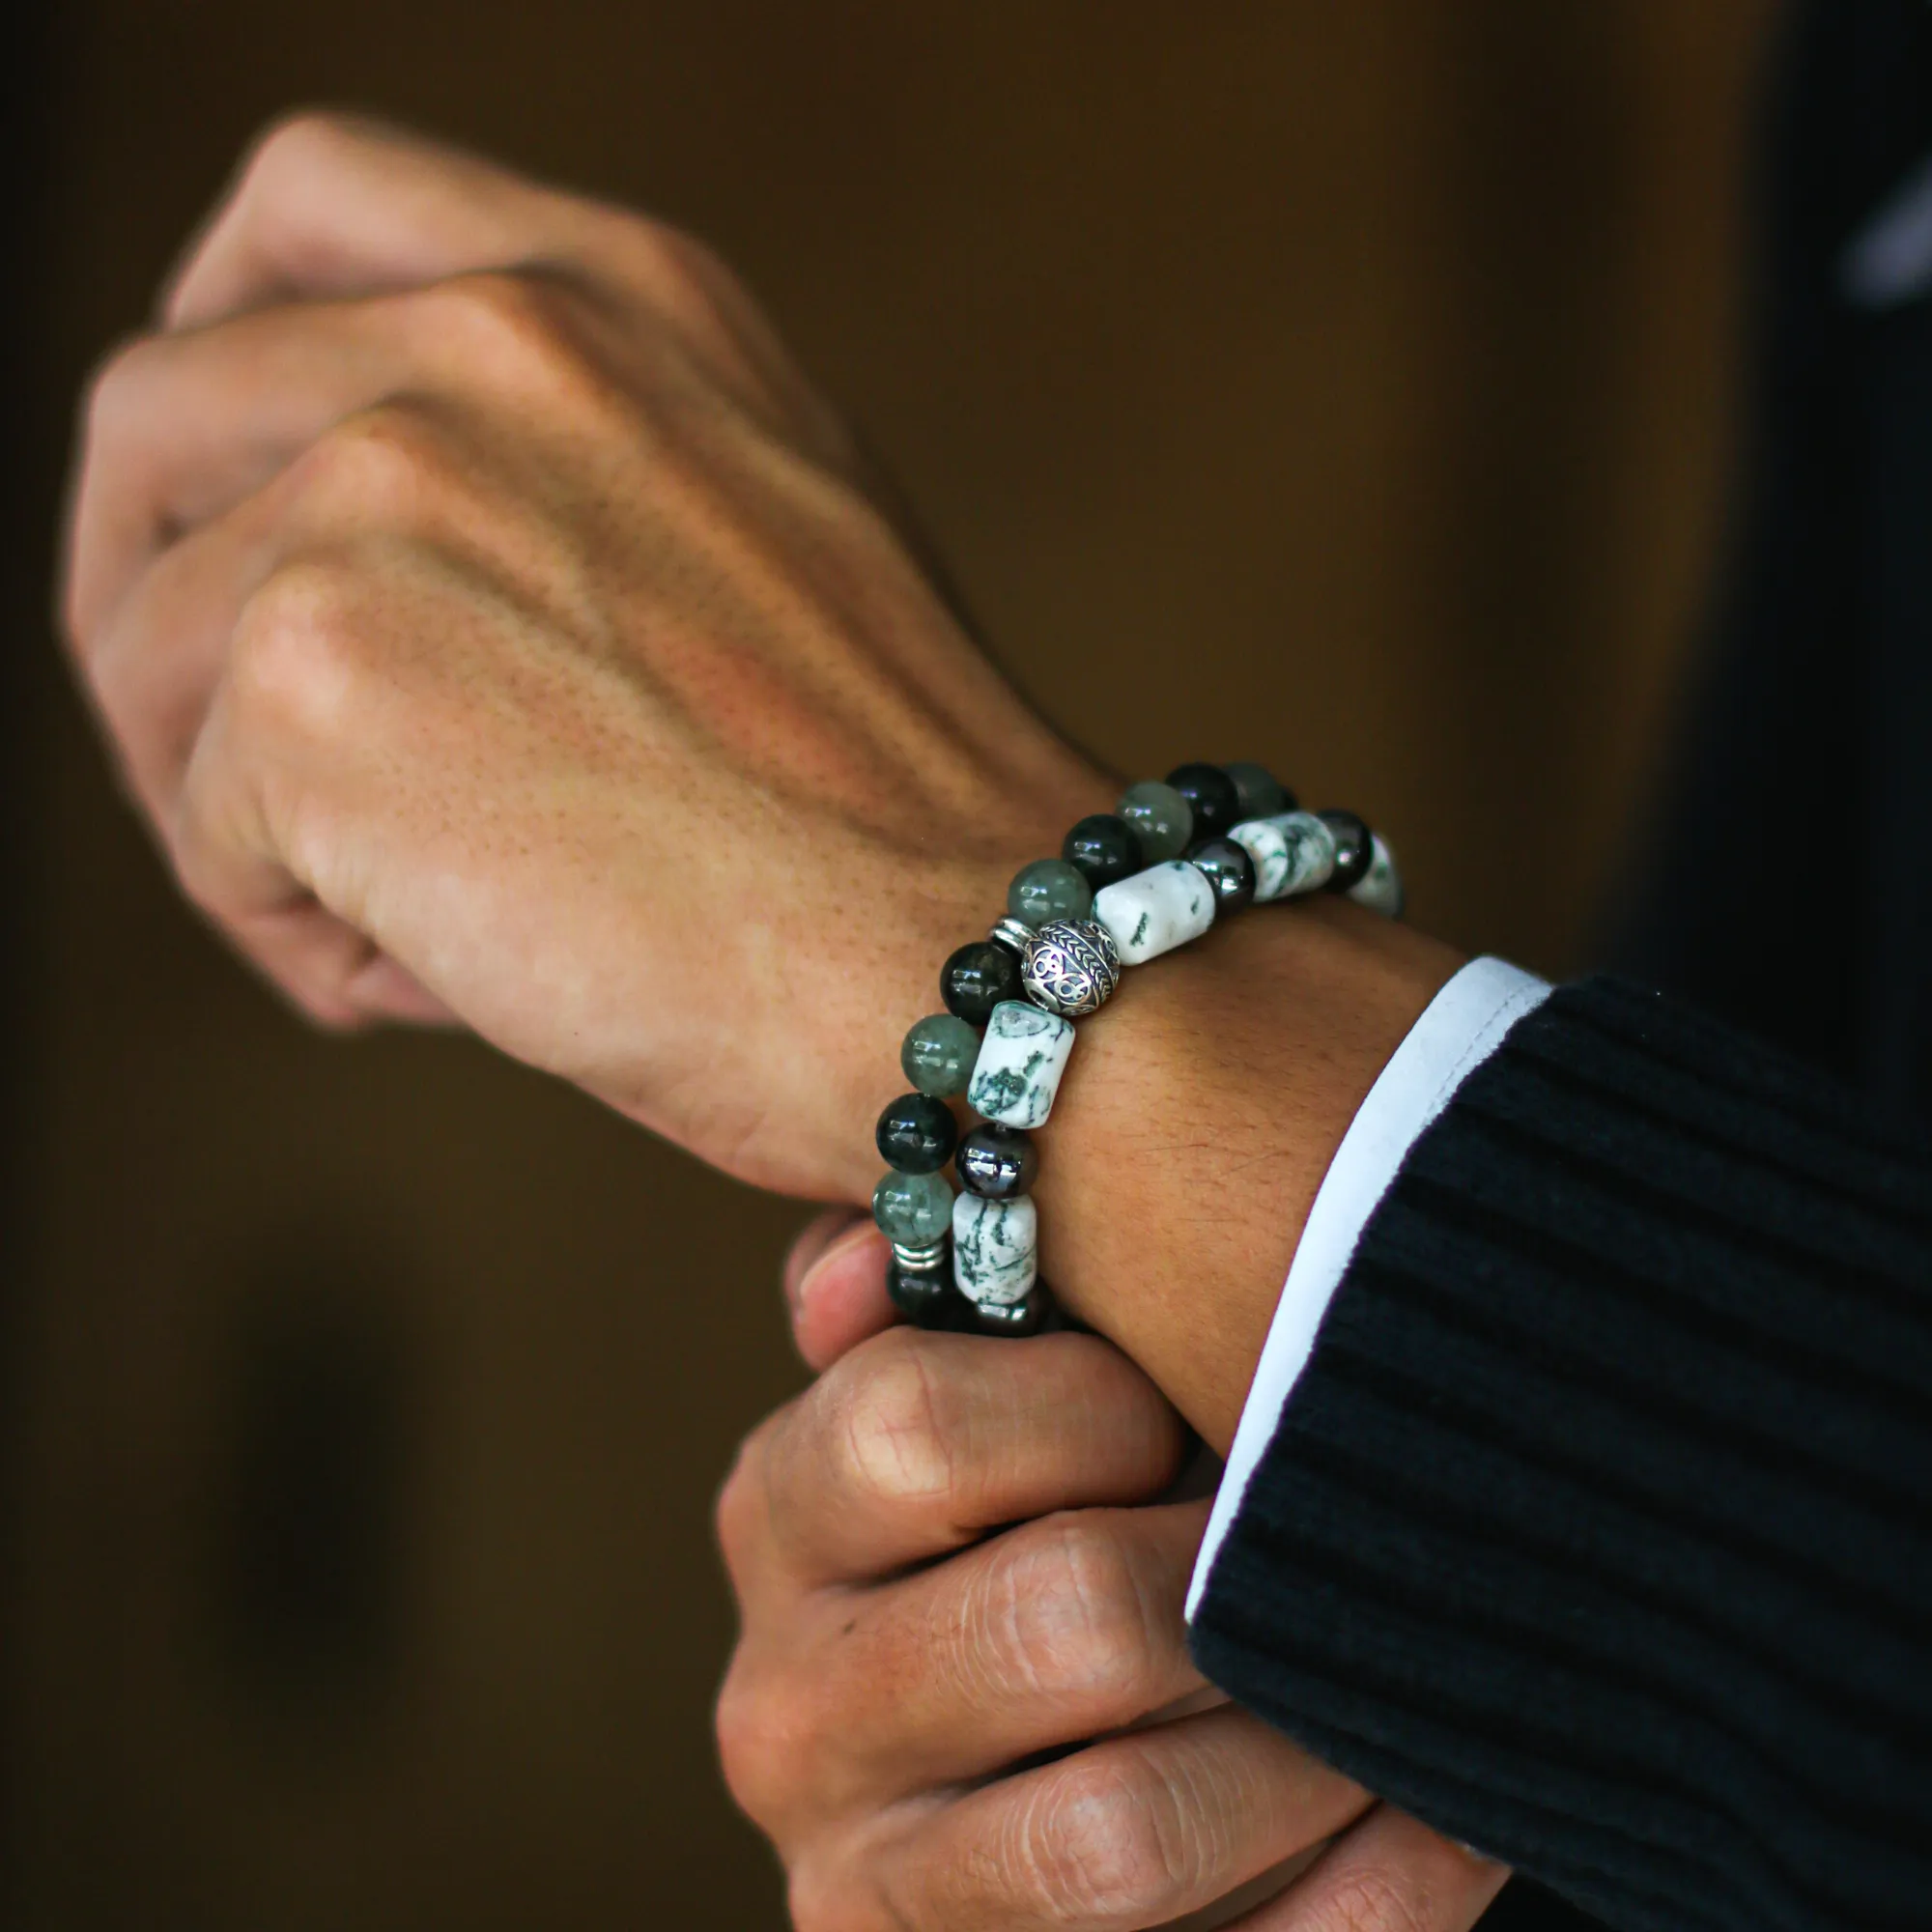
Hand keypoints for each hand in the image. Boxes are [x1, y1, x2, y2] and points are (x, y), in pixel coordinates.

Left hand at [61, 111, 1461, 1443]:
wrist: (985, 962)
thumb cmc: (894, 825)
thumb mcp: (756, 544)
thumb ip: (571, 478)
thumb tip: (353, 554)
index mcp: (623, 298)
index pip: (308, 204)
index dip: (218, 342)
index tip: (222, 493)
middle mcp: (502, 344)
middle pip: (159, 422)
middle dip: (154, 615)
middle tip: (255, 787)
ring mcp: (399, 486)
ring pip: (150, 652)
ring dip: (242, 814)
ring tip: (432, 930)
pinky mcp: (321, 668)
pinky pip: (202, 827)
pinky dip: (297, 930)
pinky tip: (457, 982)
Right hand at [714, 1221, 1510, 1929]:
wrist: (1036, 1771)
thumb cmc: (1027, 1516)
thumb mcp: (967, 1382)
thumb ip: (931, 1294)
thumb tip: (858, 1280)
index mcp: (784, 1518)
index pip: (917, 1424)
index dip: (1097, 1406)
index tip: (1177, 1417)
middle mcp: (788, 1710)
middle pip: (1062, 1617)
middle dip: (1231, 1577)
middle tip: (1315, 1543)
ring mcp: (870, 1887)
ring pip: (1129, 1832)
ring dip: (1314, 1746)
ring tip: (1385, 1677)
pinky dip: (1370, 1890)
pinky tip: (1429, 1814)